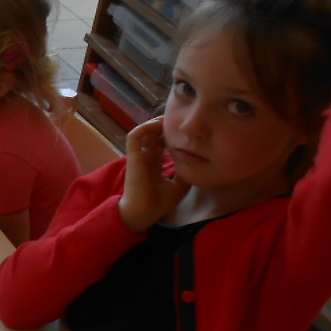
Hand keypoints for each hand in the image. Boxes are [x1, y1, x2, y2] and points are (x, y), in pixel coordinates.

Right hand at [118, 117, 188, 233]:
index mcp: (154, 164)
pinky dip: (145, 127)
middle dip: (165, 126)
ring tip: (169, 118)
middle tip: (179, 119)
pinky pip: (135, 135)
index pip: (161, 143)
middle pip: (153, 134)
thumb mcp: (180, 184)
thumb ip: (185, 170)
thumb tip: (197, 160)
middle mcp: (146, 157)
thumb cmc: (159, 202)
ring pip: (143, 131)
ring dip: (154, 123)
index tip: (185, 131)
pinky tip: (159, 124)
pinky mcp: (133, 156)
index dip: (171, 135)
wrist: (145, 212)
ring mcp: (139, 155)